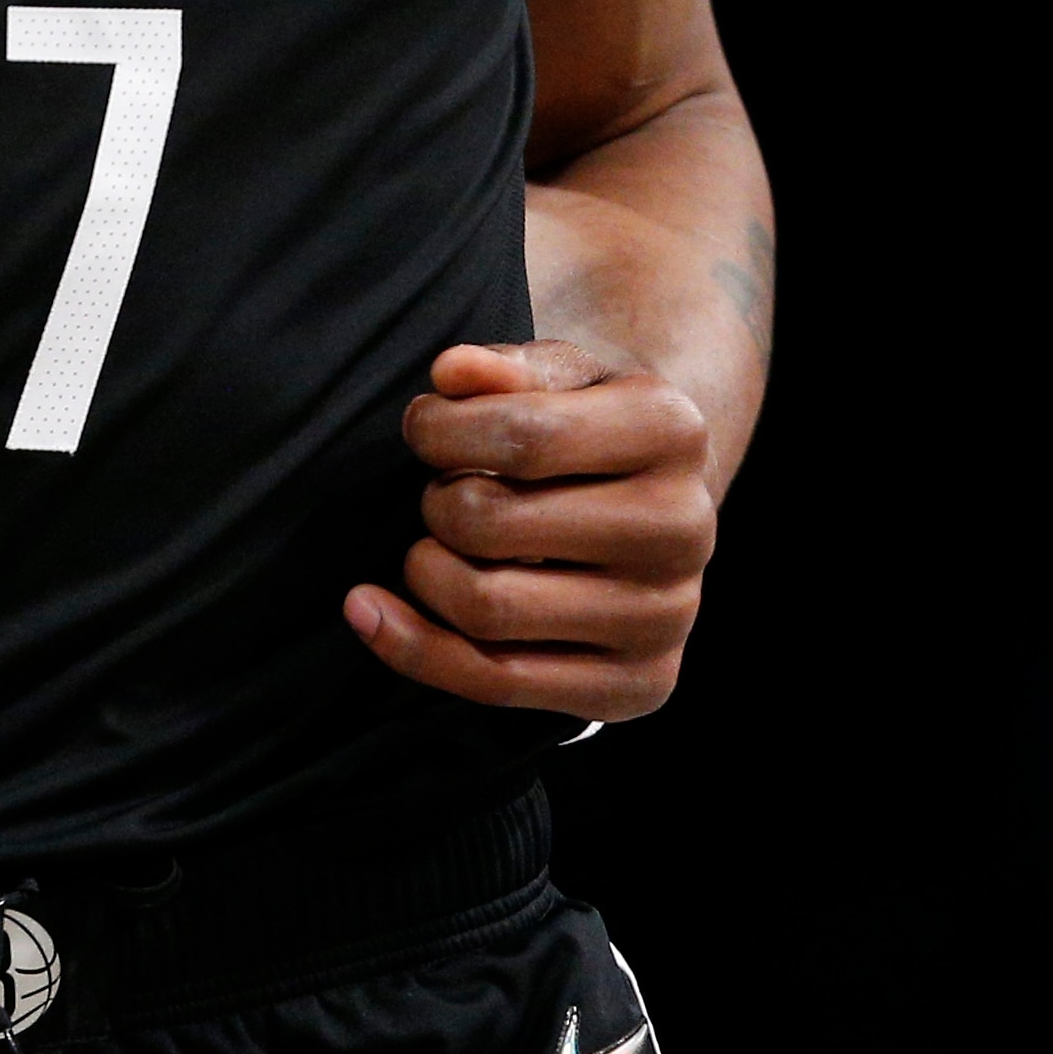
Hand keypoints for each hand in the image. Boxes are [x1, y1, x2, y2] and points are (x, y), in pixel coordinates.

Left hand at [344, 340, 715, 720]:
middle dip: (435, 502)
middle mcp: (685, 528)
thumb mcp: (558, 377)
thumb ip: (505, 368)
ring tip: (437, 544)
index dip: (440, 430)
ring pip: (486, 608)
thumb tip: (450, 373)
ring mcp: (666, 616)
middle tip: (442, 491)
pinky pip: (495, 680)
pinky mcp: (638, 686)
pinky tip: (367, 609)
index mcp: (673, 430)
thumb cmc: (586, 427)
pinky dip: (412, 647)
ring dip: (425, 569)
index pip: (522, 436)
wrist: (655, 507)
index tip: (422, 426)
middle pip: (490, 524)